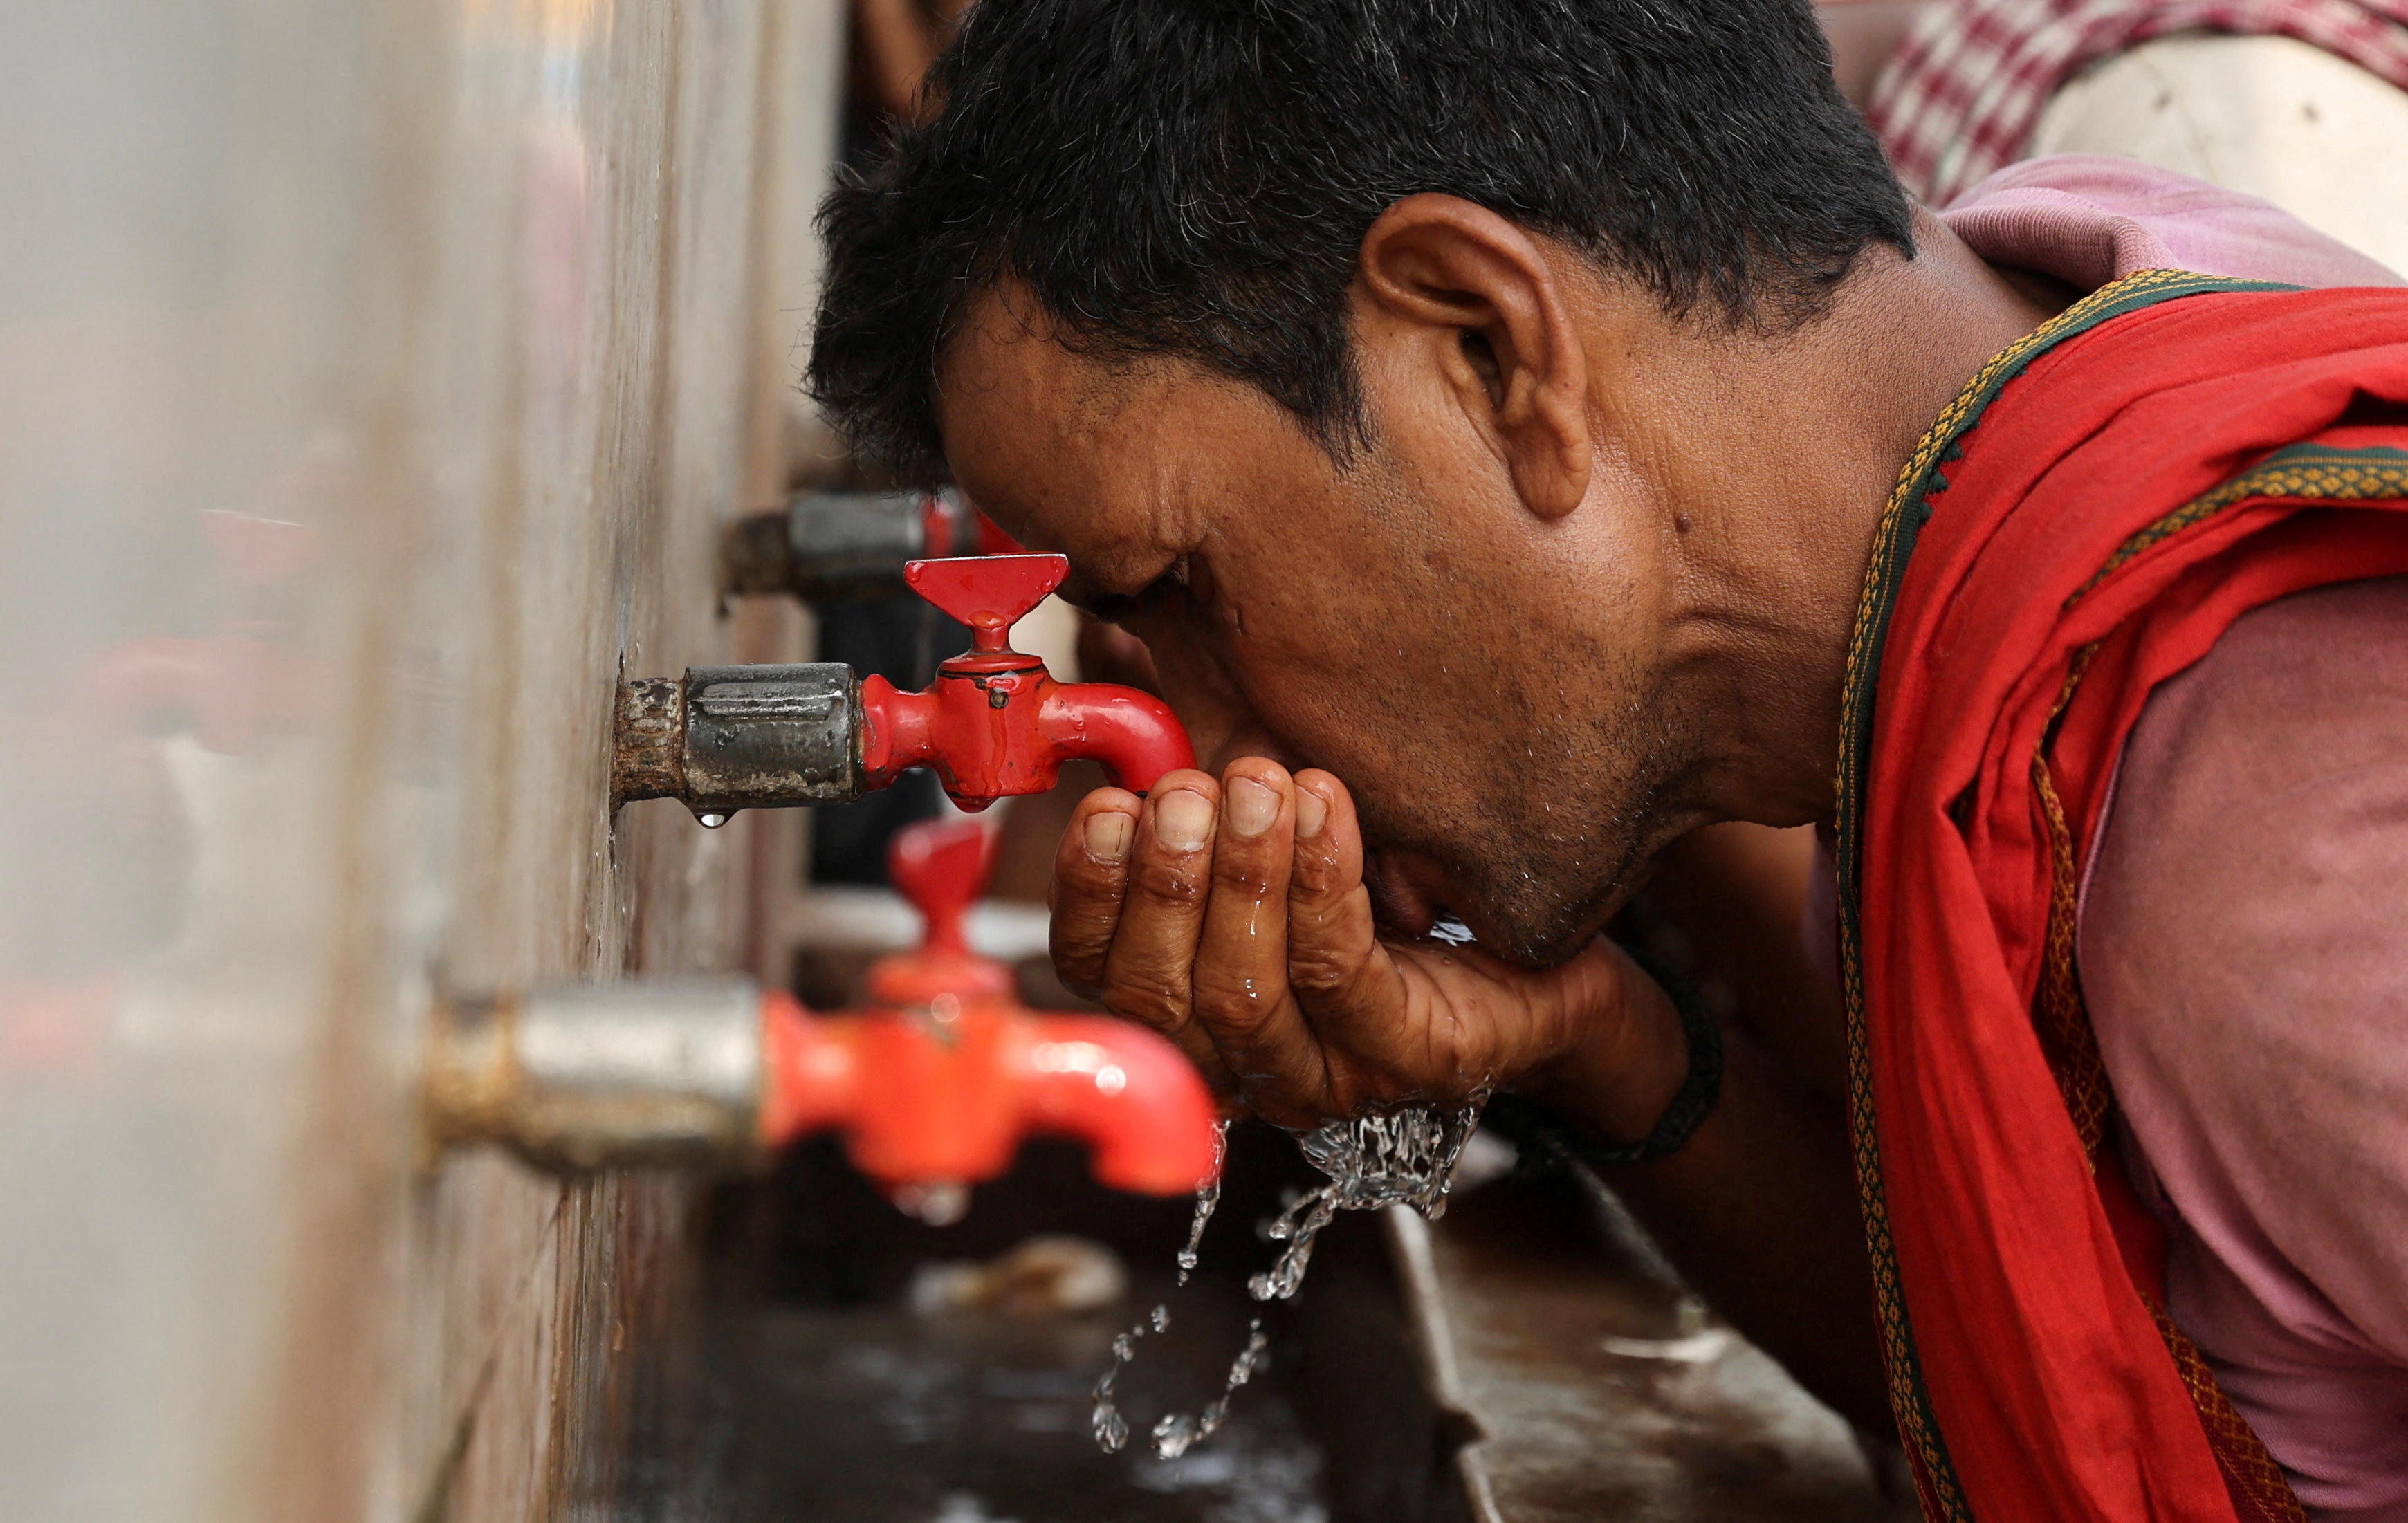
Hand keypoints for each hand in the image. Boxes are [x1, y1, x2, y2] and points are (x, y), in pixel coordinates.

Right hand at [1047, 759, 1682, 1132]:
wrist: (1549, 961)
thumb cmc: (1400, 892)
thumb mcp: (1285, 841)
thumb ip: (1208, 800)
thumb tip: (1133, 709)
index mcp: (1194, 1013)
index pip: (1100, 977)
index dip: (1089, 894)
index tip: (1108, 806)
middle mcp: (1246, 1065)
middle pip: (1163, 995)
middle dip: (1166, 881)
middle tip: (1191, 791)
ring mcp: (1327, 1076)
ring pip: (1244, 994)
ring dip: (1243, 876)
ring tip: (1262, 783)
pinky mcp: (1408, 1060)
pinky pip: (1340, 974)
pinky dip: (1322, 882)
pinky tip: (1326, 806)